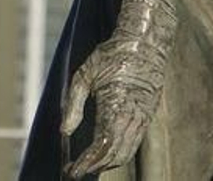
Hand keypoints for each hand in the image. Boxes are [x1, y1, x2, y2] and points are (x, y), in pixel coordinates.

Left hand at [60, 34, 166, 176]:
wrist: (145, 44)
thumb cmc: (111, 56)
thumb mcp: (84, 74)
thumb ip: (74, 105)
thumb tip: (65, 131)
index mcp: (116, 104)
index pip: (102, 144)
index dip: (88, 161)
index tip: (73, 170)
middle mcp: (133, 115)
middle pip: (115, 153)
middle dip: (95, 166)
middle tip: (76, 172)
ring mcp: (143, 117)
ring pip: (127, 151)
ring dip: (108, 162)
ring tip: (88, 166)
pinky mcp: (147, 116)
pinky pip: (134, 142)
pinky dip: (120, 153)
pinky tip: (106, 155)